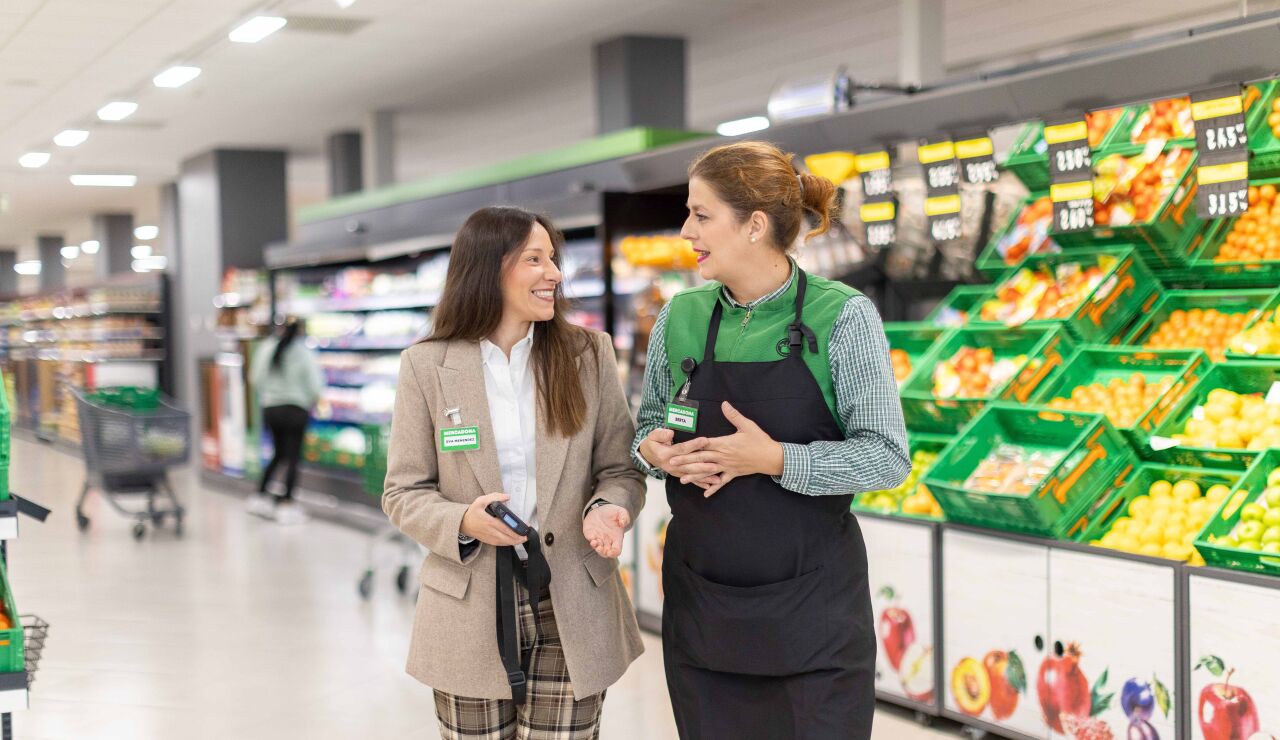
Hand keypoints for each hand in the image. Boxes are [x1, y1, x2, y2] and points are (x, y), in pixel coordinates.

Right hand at [460, 493, 527, 546]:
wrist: (463, 524)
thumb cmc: (472, 513)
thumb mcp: (481, 501)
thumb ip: (495, 497)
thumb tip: (507, 496)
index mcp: (490, 521)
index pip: (506, 527)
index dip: (517, 529)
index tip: (525, 526)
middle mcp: (491, 531)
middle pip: (508, 537)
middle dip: (519, 538)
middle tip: (527, 536)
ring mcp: (490, 538)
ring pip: (505, 542)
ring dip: (515, 541)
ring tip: (523, 538)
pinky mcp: (489, 541)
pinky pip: (501, 544)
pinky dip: (508, 543)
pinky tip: (514, 541)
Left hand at [583, 504, 630, 557]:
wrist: (600, 508)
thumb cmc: (612, 512)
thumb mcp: (621, 512)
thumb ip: (624, 517)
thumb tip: (623, 523)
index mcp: (617, 537)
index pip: (617, 550)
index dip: (614, 553)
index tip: (610, 551)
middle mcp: (608, 540)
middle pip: (606, 553)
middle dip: (603, 553)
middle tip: (601, 548)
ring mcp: (599, 539)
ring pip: (599, 550)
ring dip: (597, 549)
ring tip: (596, 543)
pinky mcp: (591, 535)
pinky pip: (592, 542)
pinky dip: (592, 543)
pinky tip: (592, 540)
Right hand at [638, 428, 715, 481]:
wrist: (648, 455)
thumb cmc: (653, 442)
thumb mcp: (653, 435)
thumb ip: (661, 434)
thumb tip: (670, 433)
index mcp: (665, 454)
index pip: (682, 449)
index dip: (694, 445)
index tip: (705, 440)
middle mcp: (671, 465)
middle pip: (689, 465)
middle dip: (703, 465)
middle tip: (716, 464)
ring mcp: (675, 471)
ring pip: (691, 474)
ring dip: (704, 477)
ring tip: (717, 479)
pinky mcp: (678, 475)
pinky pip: (690, 480)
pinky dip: (699, 483)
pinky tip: (709, 486)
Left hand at [669, 402, 783, 496]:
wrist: (771, 457)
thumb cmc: (759, 440)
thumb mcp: (747, 425)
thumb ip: (733, 415)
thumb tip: (724, 403)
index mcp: (724, 443)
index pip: (703, 444)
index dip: (690, 446)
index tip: (678, 447)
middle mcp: (723, 456)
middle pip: (701, 458)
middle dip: (685, 461)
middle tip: (671, 463)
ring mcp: (727, 466)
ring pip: (708, 471)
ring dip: (694, 476)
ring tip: (681, 480)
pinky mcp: (733, 474)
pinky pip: (722, 482)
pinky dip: (714, 488)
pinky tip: (705, 494)